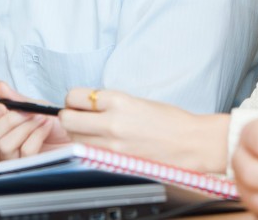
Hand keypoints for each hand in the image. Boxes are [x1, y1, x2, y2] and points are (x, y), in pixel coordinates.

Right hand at [0, 80, 71, 160]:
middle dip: (11, 119)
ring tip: (41, 120)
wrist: (77, 135)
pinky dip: (38, 135)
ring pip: (5, 145)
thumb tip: (0, 86)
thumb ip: (16, 99)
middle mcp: (0, 147)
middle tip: (28, 113)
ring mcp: (12, 160)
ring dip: (27, 126)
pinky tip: (46, 129)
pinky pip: (25, 151)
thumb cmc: (56, 124)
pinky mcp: (27, 168)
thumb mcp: (36, 106)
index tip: (2, 107)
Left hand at [59, 87, 229, 172]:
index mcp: (119, 100)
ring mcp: (112, 144)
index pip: (75, 96)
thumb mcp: (137, 100)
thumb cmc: (170, 121)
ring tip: (92, 131)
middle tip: (78, 116)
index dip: (73, 99)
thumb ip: (110, 102)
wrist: (190, 142)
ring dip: (77, 133)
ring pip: (73, 138)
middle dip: (69, 116)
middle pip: (67, 118)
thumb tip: (87, 104)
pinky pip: (88, 153)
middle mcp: (112, 121)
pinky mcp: (115, 161)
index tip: (78, 102)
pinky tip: (100, 144)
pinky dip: (88, 148)